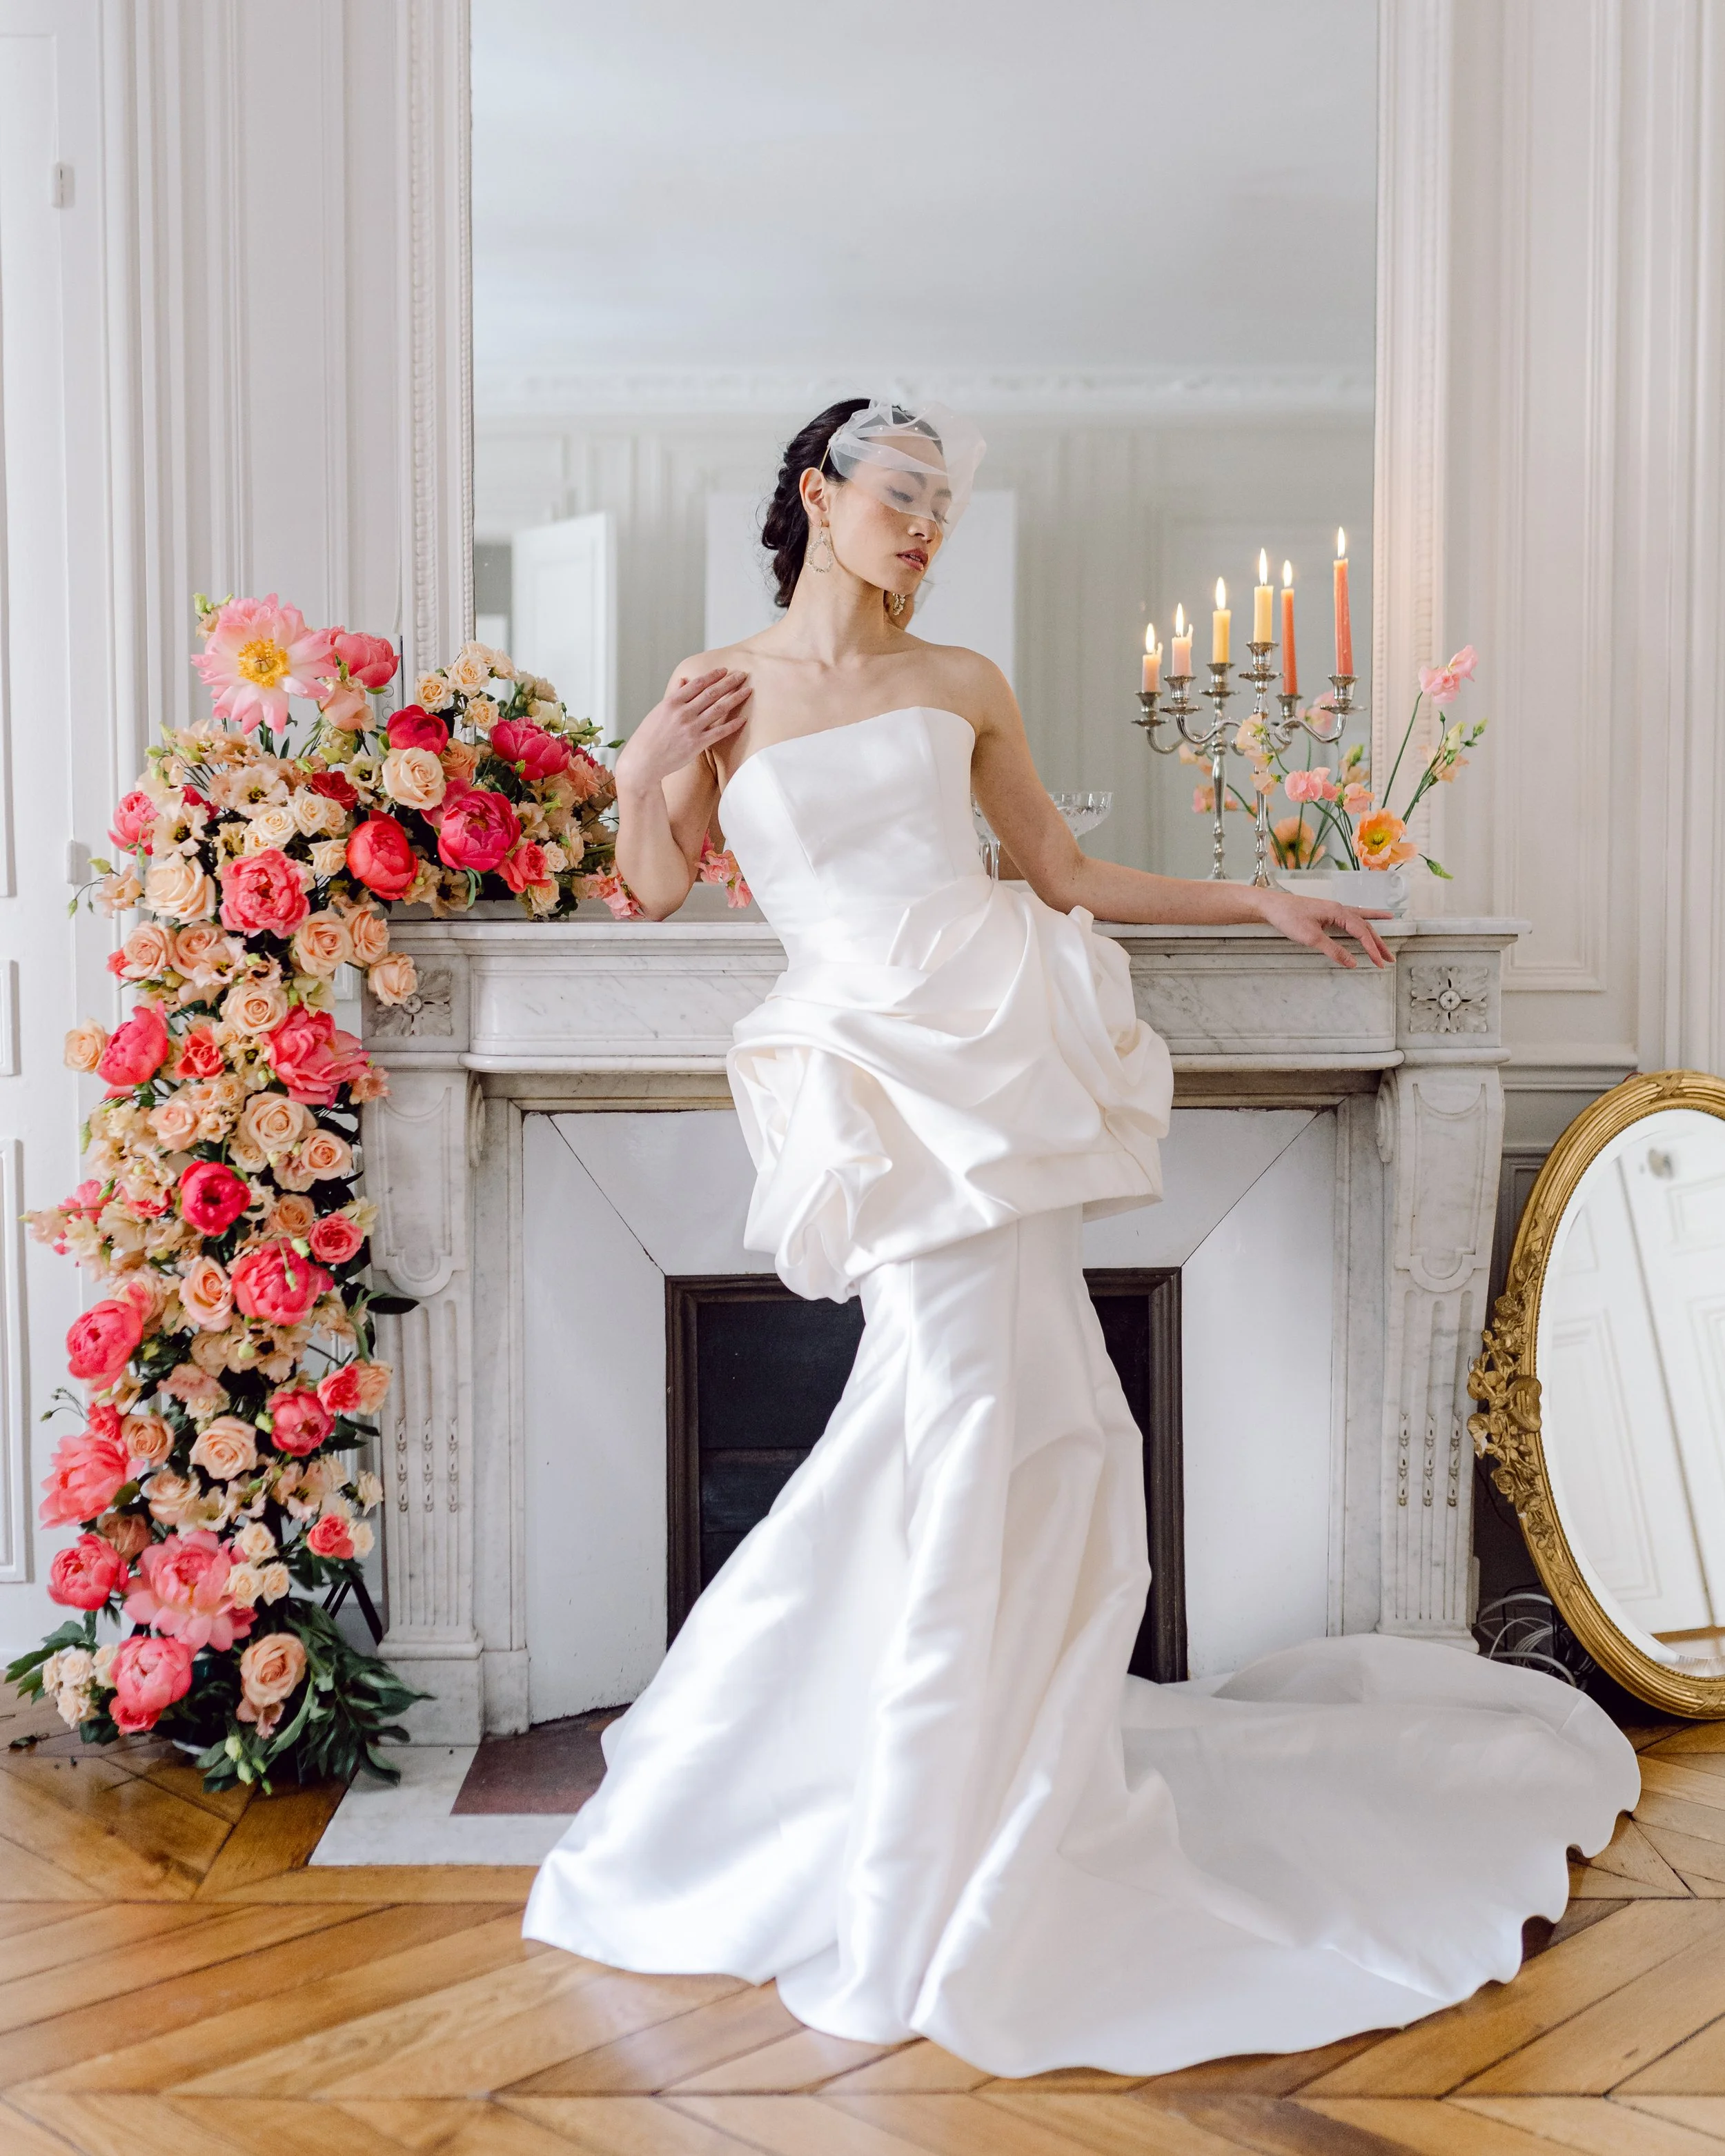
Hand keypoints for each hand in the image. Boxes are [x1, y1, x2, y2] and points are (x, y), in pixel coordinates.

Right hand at [616, 668, 751, 793]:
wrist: (643, 761)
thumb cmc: (649, 737)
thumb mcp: (658, 711)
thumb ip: (673, 695)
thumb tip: (683, 680)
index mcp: (672, 702)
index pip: (697, 684)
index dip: (713, 675)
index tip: (725, 670)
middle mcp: (683, 713)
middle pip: (711, 693)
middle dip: (729, 682)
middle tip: (742, 675)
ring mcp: (691, 728)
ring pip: (718, 709)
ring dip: (735, 698)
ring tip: (747, 690)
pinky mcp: (697, 744)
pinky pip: (719, 732)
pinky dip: (732, 725)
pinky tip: (743, 719)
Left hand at [1256, 888, 1394, 968]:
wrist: (1272, 906)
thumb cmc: (1288, 917)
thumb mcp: (1311, 938)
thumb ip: (1333, 950)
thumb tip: (1352, 962)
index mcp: (1338, 912)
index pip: (1362, 932)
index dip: (1372, 948)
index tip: (1380, 962)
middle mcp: (1339, 909)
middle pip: (1365, 927)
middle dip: (1378, 944)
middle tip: (1389, 959)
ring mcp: (1334, 909)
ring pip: (1361, 922)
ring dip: (1374, 934)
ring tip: (1386, 944)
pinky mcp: (1328, 912)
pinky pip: (1352, 916)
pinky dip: (1365, 919)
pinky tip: (1372, 918)